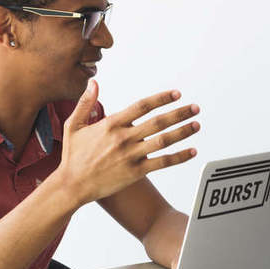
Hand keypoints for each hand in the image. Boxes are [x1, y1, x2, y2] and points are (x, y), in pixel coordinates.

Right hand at [57, 80, 199, 207]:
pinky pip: (162, 163)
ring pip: (163, 141)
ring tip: (197, 124)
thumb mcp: (74, 126)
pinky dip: (179, 157)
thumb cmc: (72, 155)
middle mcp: (123, 138)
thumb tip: (93, 82)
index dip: (161, 98)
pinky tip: (192, 151)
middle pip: (158, 122)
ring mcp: (130, 156)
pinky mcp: (135, 172)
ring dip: (183, 132)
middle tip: (195, 107)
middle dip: (179, 113)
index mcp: (111, 124)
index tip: (176, 94)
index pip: (141, 106)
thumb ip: (86, 103)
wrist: (71, 186)